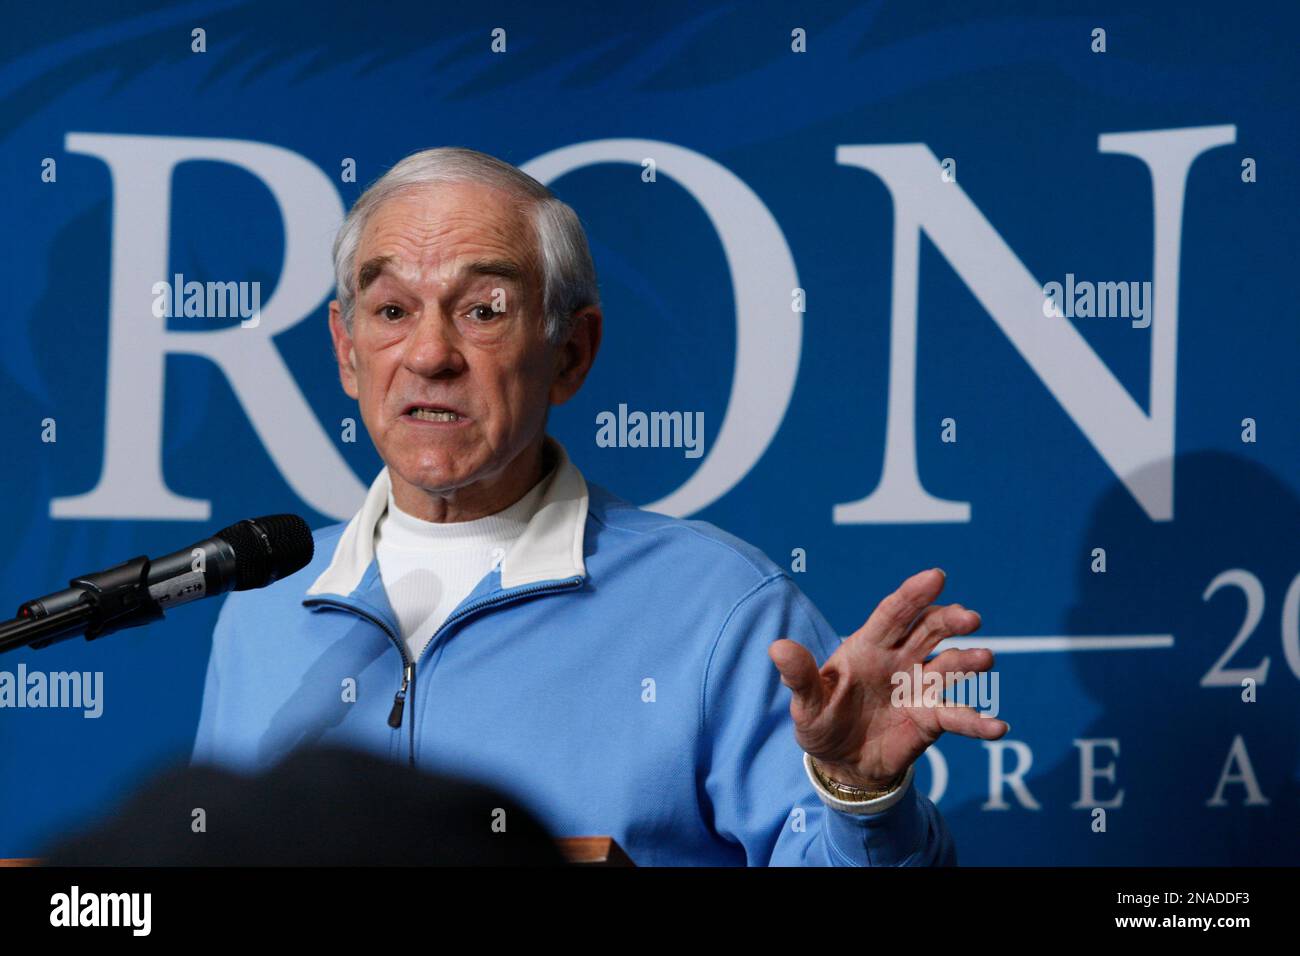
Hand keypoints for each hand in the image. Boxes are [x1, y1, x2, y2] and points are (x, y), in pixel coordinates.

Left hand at [768, 568, 1008, 790]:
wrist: (840, 762)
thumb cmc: (822, 721)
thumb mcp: (806, 702)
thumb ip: (798, 675)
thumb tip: (776, 647)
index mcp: (869, 646)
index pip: (894, 613)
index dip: (914, 594)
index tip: (936, 576)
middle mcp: (900, 660)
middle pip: (930, 630)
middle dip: (950, 620)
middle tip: (970, 617)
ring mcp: (919, 687)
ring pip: (949, 666)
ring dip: (968, 661)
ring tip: (985, 659)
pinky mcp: (931, 719)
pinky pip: (957, 716)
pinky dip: (978, 721)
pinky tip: (997, 726)